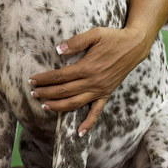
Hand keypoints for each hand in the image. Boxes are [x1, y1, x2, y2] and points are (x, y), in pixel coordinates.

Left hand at [29, 25, 150, 135]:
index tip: (32, 80)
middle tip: (33, 93)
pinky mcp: (107, 94)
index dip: (44, 79)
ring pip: (75, 103)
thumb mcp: (94, 34)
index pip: (59, 76)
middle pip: (63, 91)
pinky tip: (80, 132)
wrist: (135, 46)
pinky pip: (97, 112)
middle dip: (46, 93)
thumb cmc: (113, 38)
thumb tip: (58, 50)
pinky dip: (88, 123)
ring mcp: (100, 90)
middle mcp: (92, 82)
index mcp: (87, 67)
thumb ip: (76, 42)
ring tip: (45, 106)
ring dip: (58, 107)